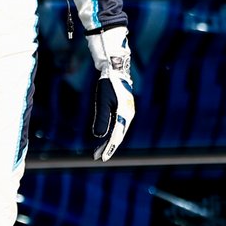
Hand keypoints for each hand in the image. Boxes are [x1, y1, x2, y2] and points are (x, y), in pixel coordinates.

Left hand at [87, 26, 134, 161]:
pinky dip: (111, 132)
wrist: (116, 67)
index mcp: (125, 114)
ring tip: (98, 149)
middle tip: (97, 156)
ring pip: (119, 131)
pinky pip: (119, 125)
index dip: (109, 148)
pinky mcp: (124, 108)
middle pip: (119, 135)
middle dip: (108, 147)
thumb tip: (99, 136)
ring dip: (109, 141)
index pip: (116, 136)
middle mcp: (128, 115)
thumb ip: (102, 119)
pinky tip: (105, 136)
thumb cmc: (109, 83)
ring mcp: (127, 111)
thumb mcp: (103, 101)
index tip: (101, 158)